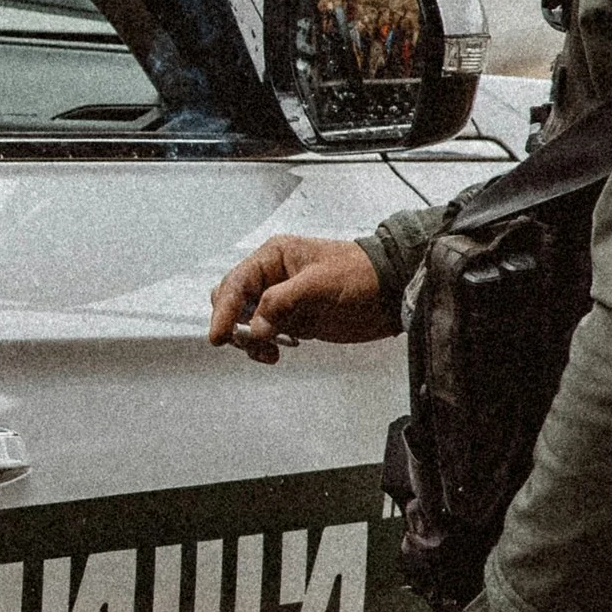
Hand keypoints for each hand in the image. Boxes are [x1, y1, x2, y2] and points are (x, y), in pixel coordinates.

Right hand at [208, 235, 390, 360]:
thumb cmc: (361, 274)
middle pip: (233, 301)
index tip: (219, 335)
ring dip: (249, 340)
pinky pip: (265, 335)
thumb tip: (257, 328)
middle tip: (246, 343)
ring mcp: (283, 300)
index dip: (224, 310)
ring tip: (267, 352)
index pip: (236, 283)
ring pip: (247, 322)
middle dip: (233, 324)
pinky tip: (275, 354)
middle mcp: (273, 277)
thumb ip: (283, 301)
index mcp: (275, 256)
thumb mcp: (320, 282)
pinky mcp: (294, 320)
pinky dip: (263, 347)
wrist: (393, 292)